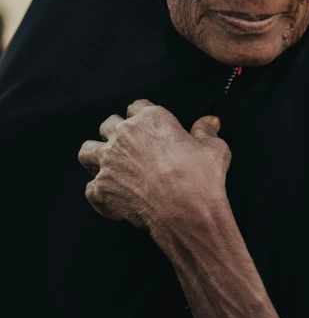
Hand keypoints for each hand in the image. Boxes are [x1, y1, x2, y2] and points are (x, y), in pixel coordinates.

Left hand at [78, 100, 230, 241]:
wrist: (186, 211)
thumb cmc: (202, 178)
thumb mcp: (214, 149)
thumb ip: (206, 131)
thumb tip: (209, 122)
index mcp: (151, 119)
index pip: (137, 106)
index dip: (142, 116)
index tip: (149, 128)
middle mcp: (125, 134)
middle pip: (109, 124)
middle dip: (116, 133)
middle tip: (130, 149)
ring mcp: (109, 161)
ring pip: (87, 151)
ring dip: (95, 157)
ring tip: (107, 167)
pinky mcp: (102, 188)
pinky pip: (90, 189)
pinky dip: (100, 196)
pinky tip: (114, 203)